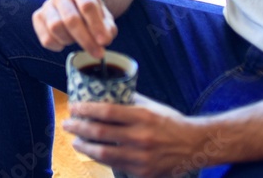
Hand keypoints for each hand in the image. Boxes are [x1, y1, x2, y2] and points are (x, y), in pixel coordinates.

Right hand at [32, 0, 116, 56]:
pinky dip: (58, 45)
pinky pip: (46, 39)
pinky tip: (66, 41)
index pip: (87, 5)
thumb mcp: (105, 17)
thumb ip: (107, 28)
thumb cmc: (91, 13)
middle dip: (85, 39)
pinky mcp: (38, 17)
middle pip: (71, 19)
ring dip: (70, 40)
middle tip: (98, 53)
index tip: (104, 42)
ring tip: (77, 40)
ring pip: (56, 28)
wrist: (75, 4)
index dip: (96, 26)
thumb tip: (103, 40)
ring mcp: (47, 4)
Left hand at [62, 93, 210, 177]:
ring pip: (103, 153)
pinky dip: (100, 158)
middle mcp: (141, 137)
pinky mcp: (143, 173)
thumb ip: (129, 101)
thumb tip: (105, 93)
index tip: (74, 107)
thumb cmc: (171, 123)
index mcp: (143, 117)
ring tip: (76, 141)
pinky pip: (114, 165)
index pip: (106, 112)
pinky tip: (92, 152)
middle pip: (100, 133)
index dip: (86, 110)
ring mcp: (141, 158)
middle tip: (68, 124)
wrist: (195, 146)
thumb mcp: (152, 107)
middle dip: (79, 128)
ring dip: (84, 146)